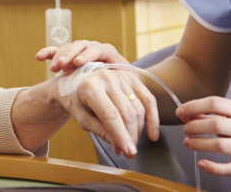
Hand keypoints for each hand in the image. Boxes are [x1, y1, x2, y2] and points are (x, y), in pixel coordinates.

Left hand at [37, 41, 156, 158]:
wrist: (76, 80)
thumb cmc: (77, 101)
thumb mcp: (81, 118)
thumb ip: (99, 131)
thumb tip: (118, 145)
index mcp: (90, 87)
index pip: (111, 115)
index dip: (121, 135)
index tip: (129, 151)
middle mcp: (108, 78)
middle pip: (127, 113)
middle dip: (131, 136)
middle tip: (129, 154)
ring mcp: (122, 76)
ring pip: (139, 108)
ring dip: (138, 131)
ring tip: (131, 144)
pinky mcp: (133, 77)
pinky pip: (149, 99)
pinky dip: (153, 118)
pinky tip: (152, 134)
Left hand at [177, 96, 230, 176]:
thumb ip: (217, 115)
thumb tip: (189, 114)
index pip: (216, 103)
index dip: (194, 107)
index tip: (181, 112)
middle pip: (216, 124)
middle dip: (195, 126)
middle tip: (185, 129)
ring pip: (220, 145)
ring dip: (199, 144)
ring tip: (188, 143)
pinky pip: (228, 169)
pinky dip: (213, 167)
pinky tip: (202, 163)